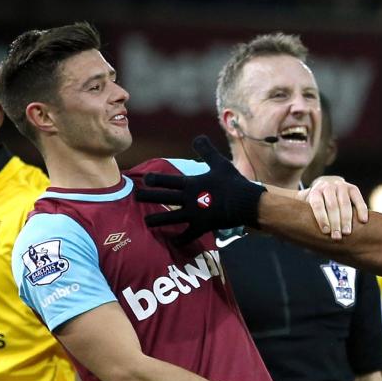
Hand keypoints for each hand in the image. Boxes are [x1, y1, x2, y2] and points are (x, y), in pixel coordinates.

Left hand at [138, 136, 265, 243]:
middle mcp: (189, 199)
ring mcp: (194, 214)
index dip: (154, 180)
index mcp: (191, 183)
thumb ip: (206, 151)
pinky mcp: (202, 227)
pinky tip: (174, 243)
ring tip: (147, 222)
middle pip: (164, 198)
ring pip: (170, 218)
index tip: (144, 179)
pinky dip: (180, 240)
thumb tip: (198, 137)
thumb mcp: (219, 163)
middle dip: (148, 197)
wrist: (245, 203)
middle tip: (136, 197)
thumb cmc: (232, 182)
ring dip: (157, 220)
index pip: (167, 180)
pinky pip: (188, 236)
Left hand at [298, 176, 368, 239]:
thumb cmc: (316, 205)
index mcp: (314, 192)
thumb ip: (303, 219)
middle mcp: (327, 186)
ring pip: (345, 203)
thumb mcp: (306, 208)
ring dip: (346, 219)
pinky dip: (361, 209)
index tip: (326, 232)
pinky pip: (358, 199)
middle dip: (335, 222)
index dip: (321, 218)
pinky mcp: (352, 188)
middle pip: (332, 205)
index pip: (317, 204)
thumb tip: (298, 241)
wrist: (326, 187)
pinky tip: (363, 221)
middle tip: (337, 237)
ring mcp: (341, 186)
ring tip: (347, 233)